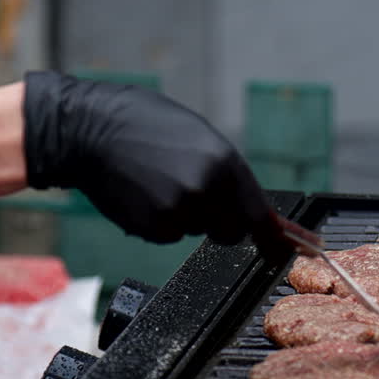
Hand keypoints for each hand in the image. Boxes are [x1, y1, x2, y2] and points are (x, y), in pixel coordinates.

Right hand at [22, 71, 286, 253]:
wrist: (89, 129)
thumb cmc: (145, 124)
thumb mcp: (198, 136)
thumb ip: (226, 172)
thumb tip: (253, 209)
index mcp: (224, 162)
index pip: (259, 213)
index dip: (274, 238)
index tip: (289, 253)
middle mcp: (207, 190)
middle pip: (231, 231)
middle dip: (220, 222)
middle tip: (192, 195)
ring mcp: (179, 211)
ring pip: (196, 231)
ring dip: (184, 216)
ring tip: (158, 181)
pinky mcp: (153, 227)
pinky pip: (168, 235)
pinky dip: (159, 221)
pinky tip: (142, 193)